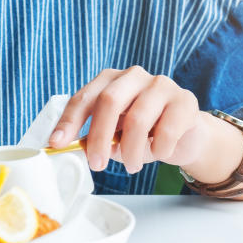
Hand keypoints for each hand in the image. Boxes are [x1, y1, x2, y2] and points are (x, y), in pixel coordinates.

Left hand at [48, 66, 206, 173]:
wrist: (186, 135)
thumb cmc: (142, 133)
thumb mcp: (114, 134)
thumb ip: (93, 137)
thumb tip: (71, 148)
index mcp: (109, 80)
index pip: (83, 98)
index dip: (69, 121)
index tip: (57, 143)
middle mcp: (133, 76)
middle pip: (109, 101)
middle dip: (99, 137)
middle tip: (96, 164)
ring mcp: (161, 84)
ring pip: (137, 118)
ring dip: (130, 150)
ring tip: (131, 166)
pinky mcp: (185, 100)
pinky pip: (167, 129)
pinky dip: (158, 148)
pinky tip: (158, 153)